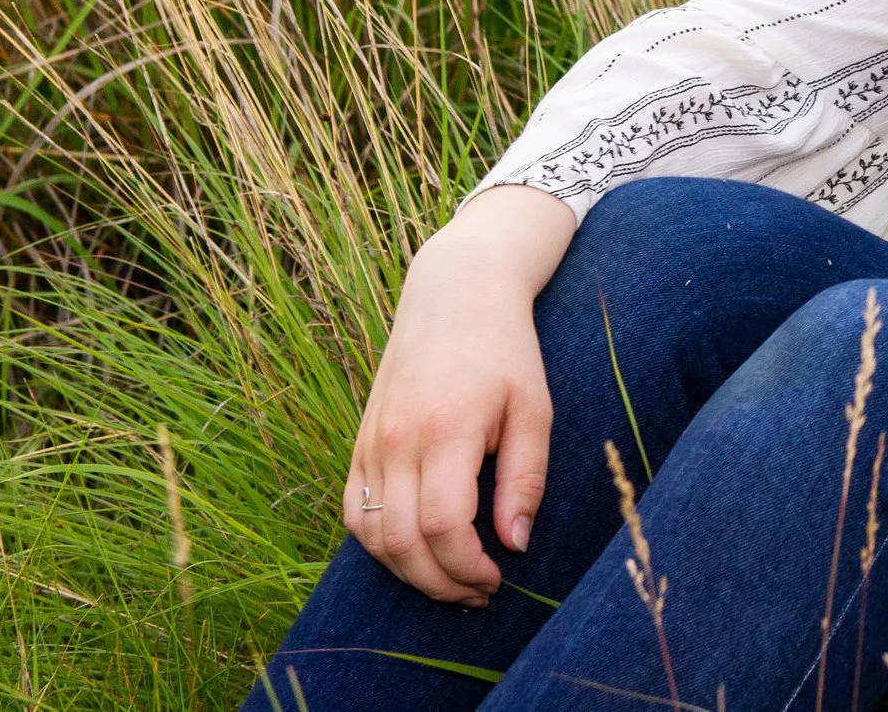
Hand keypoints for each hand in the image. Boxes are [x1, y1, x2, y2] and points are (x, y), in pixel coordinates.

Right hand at [346, 184, 577, 603]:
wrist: (455, 293)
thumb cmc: (506, 351)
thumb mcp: (534, 409)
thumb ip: (524, 479)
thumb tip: (514, 544)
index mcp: (445, 429)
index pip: (441, 525)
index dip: (467, 567)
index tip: (498, 578)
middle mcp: (396, 440)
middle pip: (400, 542)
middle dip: (440, 583)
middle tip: (479, 593)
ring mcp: (370, 441)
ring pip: (370, 534)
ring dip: (408, 571)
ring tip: (452, 579)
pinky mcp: (360, 442)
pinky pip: (353, 511)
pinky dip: (379, 544)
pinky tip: (416, 551)